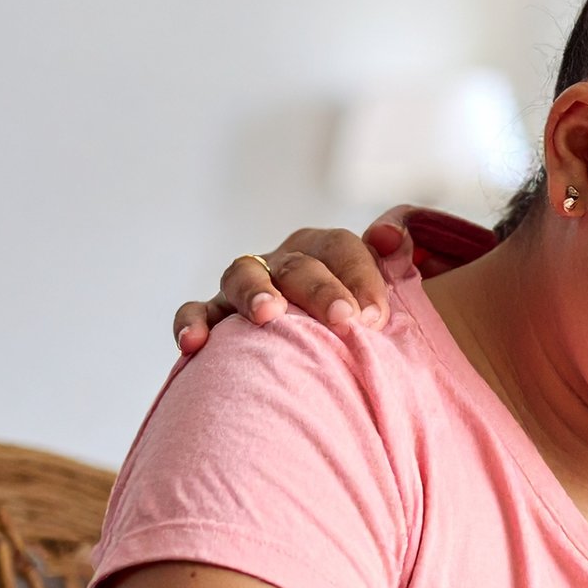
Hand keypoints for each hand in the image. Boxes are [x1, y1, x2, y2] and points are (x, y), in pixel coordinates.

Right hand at [172, 207, 416, 353]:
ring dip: (255, 293)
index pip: (341, 248)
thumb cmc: (361, 320)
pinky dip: (192, 322)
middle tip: (345, 321)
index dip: (359, 276)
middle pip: (297, 264)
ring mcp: (247, 286)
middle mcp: (283, 262)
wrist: (329, 352)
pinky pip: (197, 312)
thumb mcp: (388, 286)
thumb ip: (396, 254)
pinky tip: (194, 343)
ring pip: (242, 276)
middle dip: (321, 291)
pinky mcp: (217, 314)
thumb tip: (389, 235)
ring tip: (268, 315)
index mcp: (324, 250)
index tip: (375, 316)